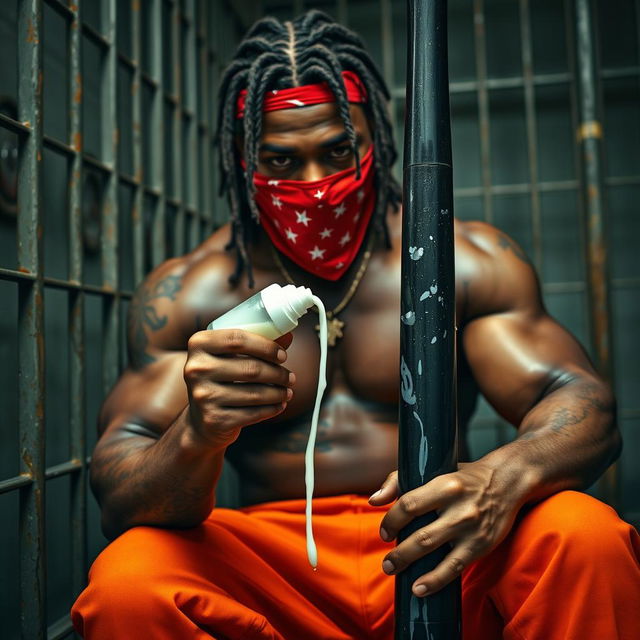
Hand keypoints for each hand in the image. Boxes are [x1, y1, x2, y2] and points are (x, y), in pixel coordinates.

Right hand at [183, 329, 294, 448]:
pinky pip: (253, 414)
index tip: (283, 355)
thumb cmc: (221, 379)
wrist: (201, 419)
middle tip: (290, 377)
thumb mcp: (228, 356)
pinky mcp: (214, 419)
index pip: (238, 339)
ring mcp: (204, 396)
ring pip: (255, 393)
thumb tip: (288, 335)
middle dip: (278, 373)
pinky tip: (279, 405)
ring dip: (279, 393)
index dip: (266, 346)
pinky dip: (272, 409)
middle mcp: (196, 369)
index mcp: (199, 344)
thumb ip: (254, 343)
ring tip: (288, 391)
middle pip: (251, 368)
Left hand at [369, 461, 520, 596]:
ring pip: (434, 550)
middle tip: (387, 561)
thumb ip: (399, 482)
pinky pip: (454, 567)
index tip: (385, 532)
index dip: (392, 520)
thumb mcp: (433, 470)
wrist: (507, 482)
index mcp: (445, 484)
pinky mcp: (481, 545)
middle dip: (398, 551)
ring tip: (393, 570)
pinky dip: (435, 580)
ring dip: (410, 563)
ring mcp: (471, 528)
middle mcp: (459, 507)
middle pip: (420, 533)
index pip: (409, 504)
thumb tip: (374, 500)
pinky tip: (419, 588)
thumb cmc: (463, 476)